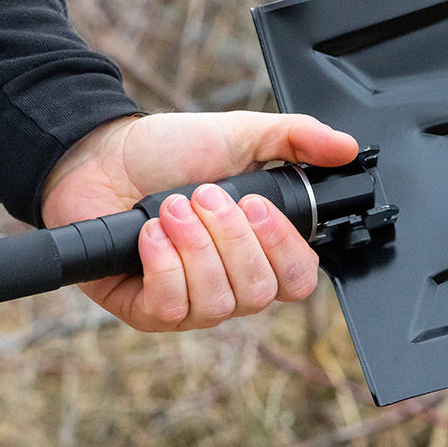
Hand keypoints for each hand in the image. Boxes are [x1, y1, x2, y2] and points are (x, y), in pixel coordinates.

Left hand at [40, 111, 358, 330]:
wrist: (101, 156)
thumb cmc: (168, 152)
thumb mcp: (240, 135)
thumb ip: (297, 138)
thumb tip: (347, 148)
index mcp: (259, 250)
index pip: (298, 281)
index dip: (283, 248)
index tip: (256, 203)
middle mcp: (230, 284)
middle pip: (259, 294)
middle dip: (229, 237)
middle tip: (203, 195)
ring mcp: (190, 303)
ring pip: (218, 303)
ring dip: (194, 245)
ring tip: (170, 207)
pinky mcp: (148, 311)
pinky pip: (172, 306)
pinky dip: (163, 262)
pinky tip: (149, 232)